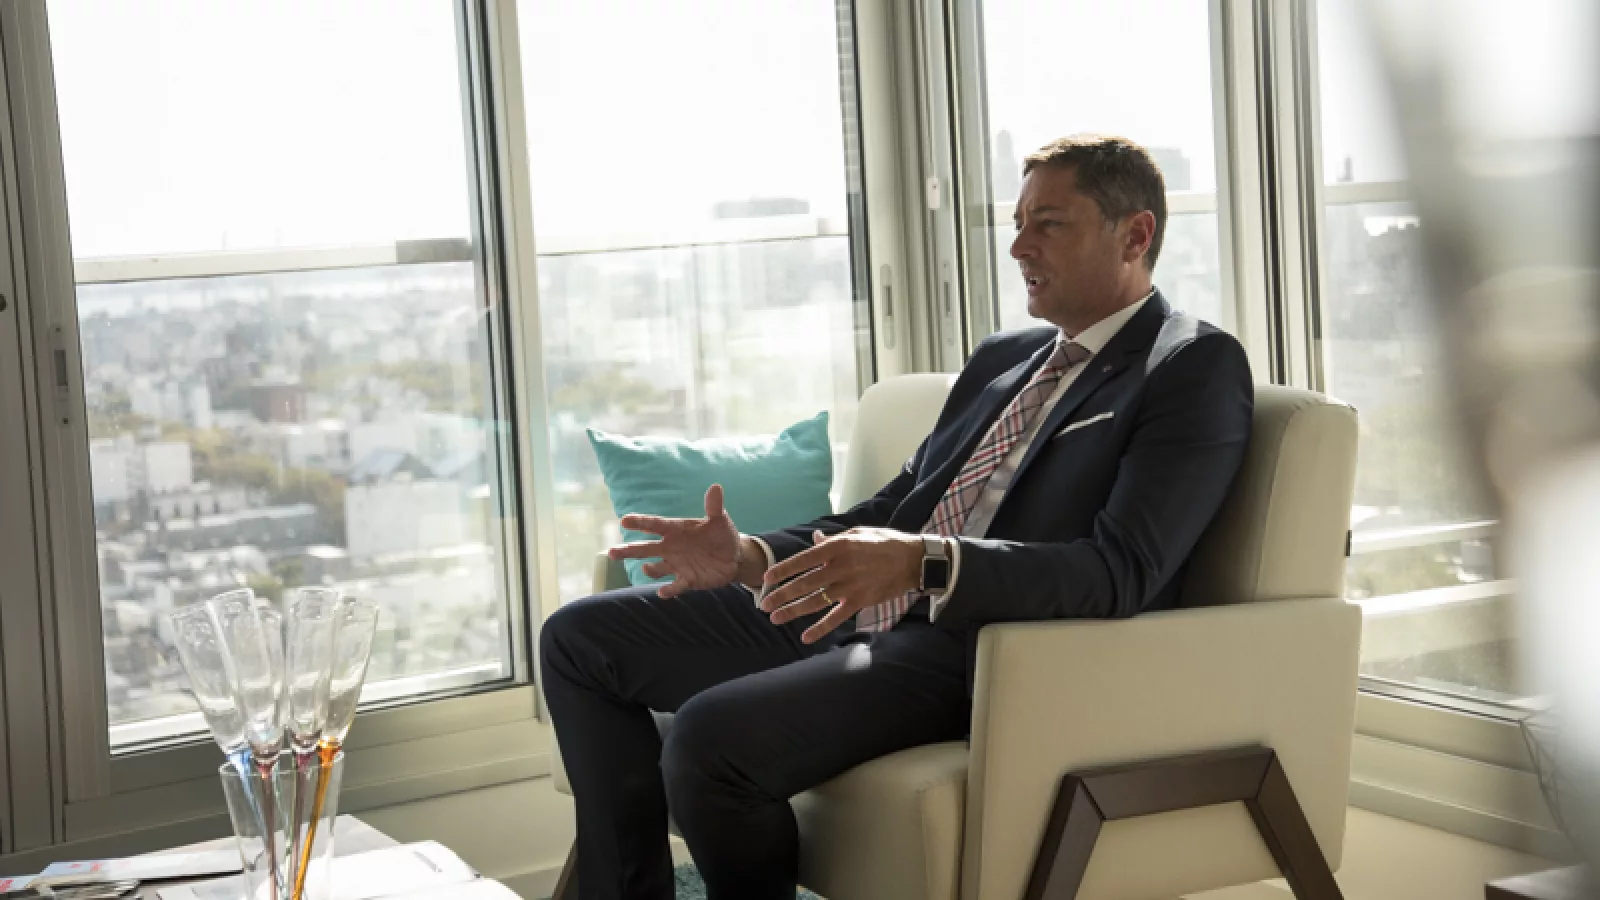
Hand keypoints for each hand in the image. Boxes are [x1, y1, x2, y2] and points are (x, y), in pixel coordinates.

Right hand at [609, 484, 741, 597]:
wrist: (734, 558)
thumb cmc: (722, 535)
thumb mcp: (720, 521)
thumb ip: (714, 507)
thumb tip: (715, 487)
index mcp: (675, 530)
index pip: (654, 525)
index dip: (640, 523)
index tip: (624, 520)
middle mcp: (671, 548)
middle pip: (645, 549)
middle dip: (628, 550)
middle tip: (610, 552)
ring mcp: (677, 565)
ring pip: (655, 568)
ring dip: (650, 569)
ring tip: (646, 568)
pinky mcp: (687, 580)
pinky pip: (674, 586)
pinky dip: (668, 590)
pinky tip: (662, 592)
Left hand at [760, 527, 922, 643]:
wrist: (913, 560)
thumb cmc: (884, 543)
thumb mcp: (857, 533)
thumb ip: (833, 540)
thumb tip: (814, 540)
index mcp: (838, 546)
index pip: (803, 559)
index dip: (783, 570)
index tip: (766, 579)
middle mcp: (841, 566)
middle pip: (805, 583)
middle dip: (782, 595)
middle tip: (764, 604)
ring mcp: (851, 585)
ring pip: (816, 601)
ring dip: (793, 610)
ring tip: (775, 618)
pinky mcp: (861, 601)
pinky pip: (836, 617)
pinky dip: (820, 628)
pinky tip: (806, 637)